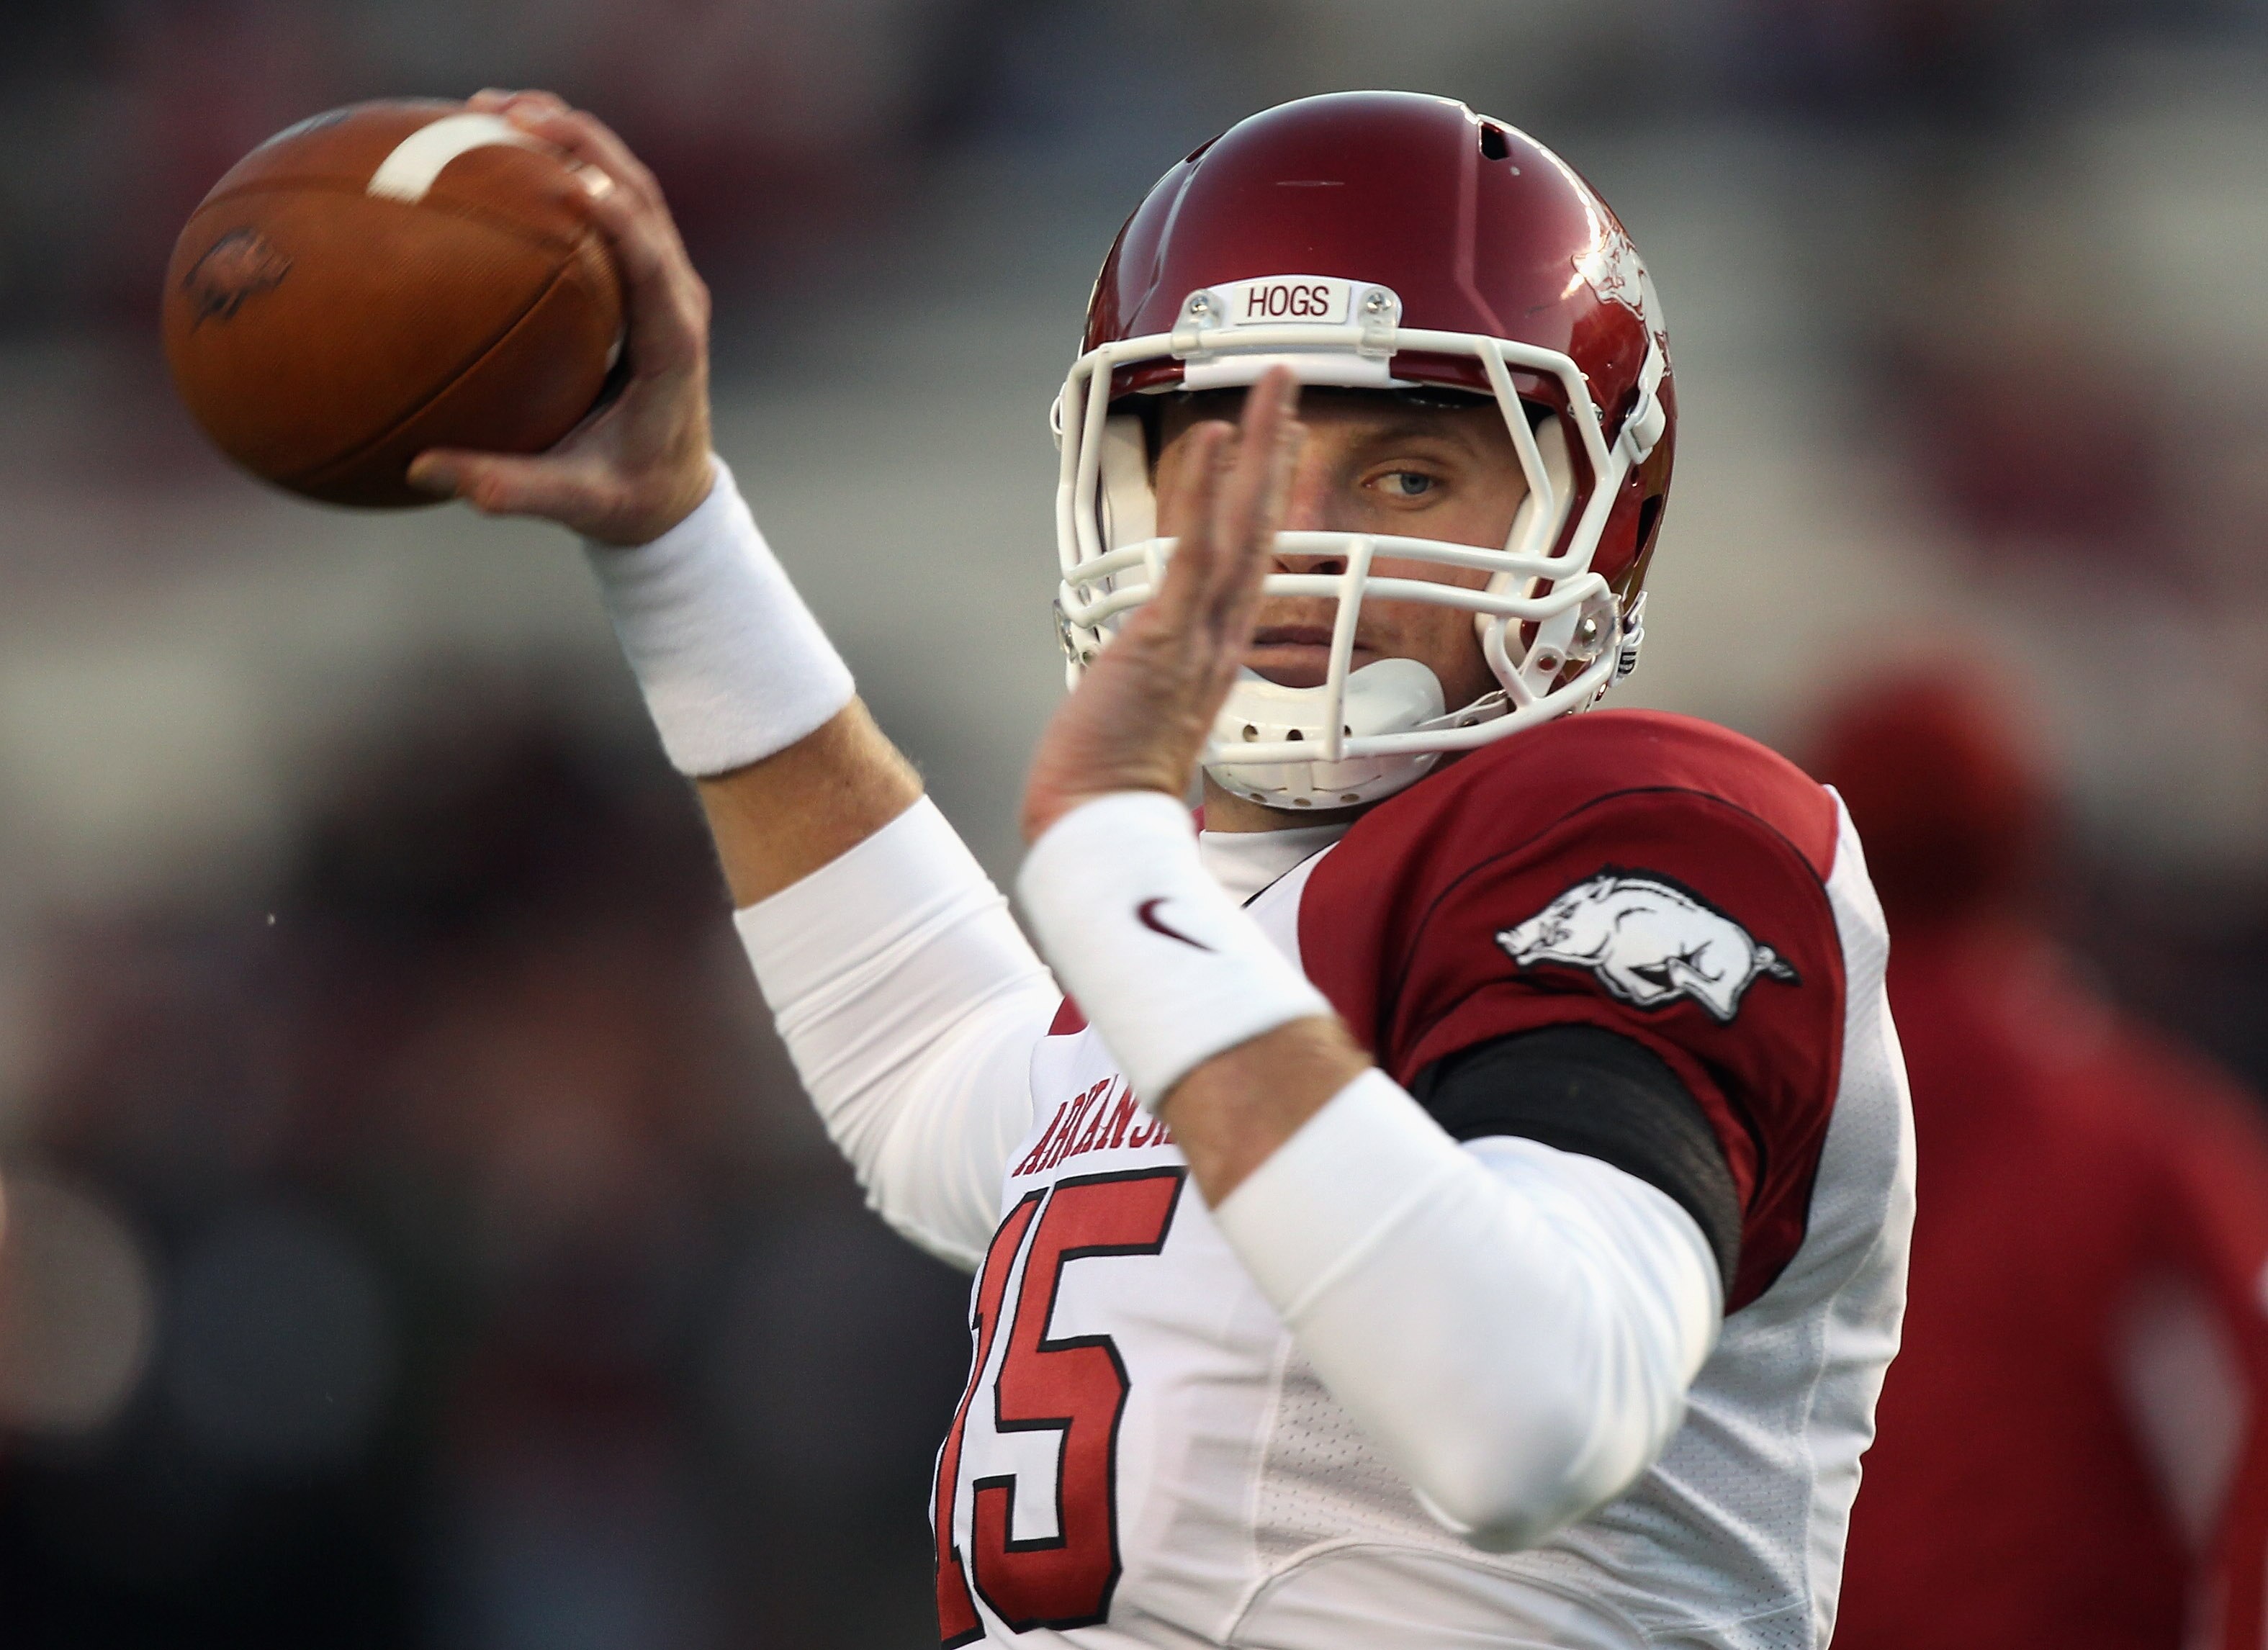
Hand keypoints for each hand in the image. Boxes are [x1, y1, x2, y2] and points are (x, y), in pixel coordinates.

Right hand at [406, 90, 714, 545]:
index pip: (655, 271)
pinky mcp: (641, 274)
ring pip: (626, 184)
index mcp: (672, 346)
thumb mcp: (577, 503)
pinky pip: (605, 204)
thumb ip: (511, 491)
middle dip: (582, 147)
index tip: (575, 183)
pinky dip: (558, 164)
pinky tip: (492, 143)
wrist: (672, 494)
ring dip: (568, 139)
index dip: (622, 223)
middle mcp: (675, 299)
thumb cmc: (628, 499)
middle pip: (641, 199)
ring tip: (490, 105)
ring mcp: (662, 280)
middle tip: (507, 113)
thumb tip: (427, 471)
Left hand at [1020, 368, 1303, 842]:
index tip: (1270, 446)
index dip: (1263, 496)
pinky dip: (1208, 495)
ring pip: (1244, 527)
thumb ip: (1160, 680)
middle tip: (1287, 386)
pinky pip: (1196, 553)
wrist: (1102, 828)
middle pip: (1264, 527)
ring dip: (1257, 452)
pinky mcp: (1165, 638)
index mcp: (1217, 653)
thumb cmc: (1113, 785)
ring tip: (1271, 390)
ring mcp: (1198, 636)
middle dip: (1276, 451)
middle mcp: (1220, 638)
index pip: (1251, 557)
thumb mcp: (1148, 717)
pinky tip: (1216, 441)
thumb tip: (1149, 667)